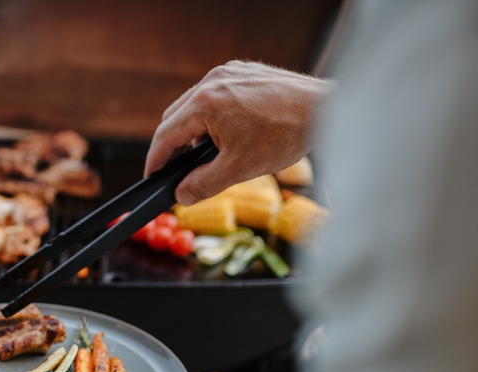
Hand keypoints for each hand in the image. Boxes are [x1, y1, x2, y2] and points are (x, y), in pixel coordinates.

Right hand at [145, 61, 332, 203]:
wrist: (325, 109)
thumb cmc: (285, 135)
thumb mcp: (238, 169)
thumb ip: (203, 184)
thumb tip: (182, 194)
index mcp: (205, 103)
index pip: (166, 134)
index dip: (156, 159)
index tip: (152, 176)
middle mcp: (212, 81)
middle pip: (176, 117)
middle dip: (174, 145)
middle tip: (178, 171)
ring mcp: (228, 72)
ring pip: (195, 104)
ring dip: (194, 129)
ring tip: (208, 154)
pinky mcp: (244, 71)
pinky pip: (216, 94)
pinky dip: (214, 115)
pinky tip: (229, 133)